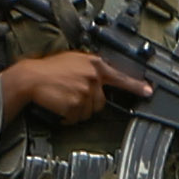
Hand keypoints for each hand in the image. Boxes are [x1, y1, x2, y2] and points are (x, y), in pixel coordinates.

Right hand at [1, 49, 144, 123]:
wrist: (30, 78)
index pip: (120, 77)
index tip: (148, 91)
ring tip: (63, 99)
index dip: (136, 86)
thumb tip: (101, 78)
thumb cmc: (47, 70)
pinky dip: (68, 117)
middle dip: (88, 103)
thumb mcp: (73, 61)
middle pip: (101, 101)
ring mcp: (86, 91)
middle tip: (72, 96)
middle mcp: (93, 77)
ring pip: (89, 111)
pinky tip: (59, 106)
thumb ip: (91, 68)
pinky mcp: (76, 103)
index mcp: (94, 64)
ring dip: (77, 110)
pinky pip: (77, 118)